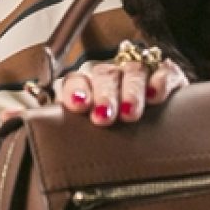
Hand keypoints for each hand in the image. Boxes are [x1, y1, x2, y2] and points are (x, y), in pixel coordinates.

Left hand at [58, 49, 187, 125]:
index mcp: (89, 88)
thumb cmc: (114, 136)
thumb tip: (40, 138)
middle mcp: (113, 77)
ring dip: (131, 91)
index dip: (76, 90)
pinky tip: (156, 96)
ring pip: (133, 72)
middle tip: (104, 117)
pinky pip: (165, 71)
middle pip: (105, 75)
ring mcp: (141, 75)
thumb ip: (67, 134)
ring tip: (130, 113)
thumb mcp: (89, 136)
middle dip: (105, 95)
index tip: (78, 105)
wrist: (157, 134)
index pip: (76, 80)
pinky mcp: (169, 77)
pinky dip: (160, 82)